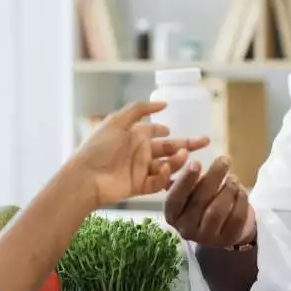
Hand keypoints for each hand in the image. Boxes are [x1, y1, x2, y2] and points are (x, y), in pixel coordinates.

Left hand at [69, 101, 209, 206]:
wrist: (85, 177)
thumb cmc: (98, 147)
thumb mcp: (117, 121)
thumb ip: (139, 109)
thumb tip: (163, 103)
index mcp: (135, 136)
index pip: (157, 132)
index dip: (168, 132)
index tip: (178, 131)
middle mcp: (140, 152)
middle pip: (168, 148)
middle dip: (187, 145)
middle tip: (206, 141)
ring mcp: (140, 170)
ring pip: (167, 165)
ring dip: (178, 161)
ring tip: (185, 156)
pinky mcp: (139, 187)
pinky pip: (158, 183)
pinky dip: (164, 178)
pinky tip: (166, 172)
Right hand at [163, 155, 255, 247]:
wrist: (224, 225)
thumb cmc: (202, 201)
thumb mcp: (191, 191)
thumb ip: (187, 177)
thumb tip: (184, 156)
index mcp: (173, 215)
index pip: (175, 199)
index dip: (185, 181)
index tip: (197, 162)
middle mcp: (186, 229)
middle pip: (198, 202)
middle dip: (213, 178)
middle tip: (224, 160)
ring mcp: (207, 237)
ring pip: (217, 212)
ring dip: (227, 190)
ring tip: (233, 177)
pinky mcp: (228, 239)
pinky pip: (236, 218)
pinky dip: (240, 200)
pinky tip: (240, 189)